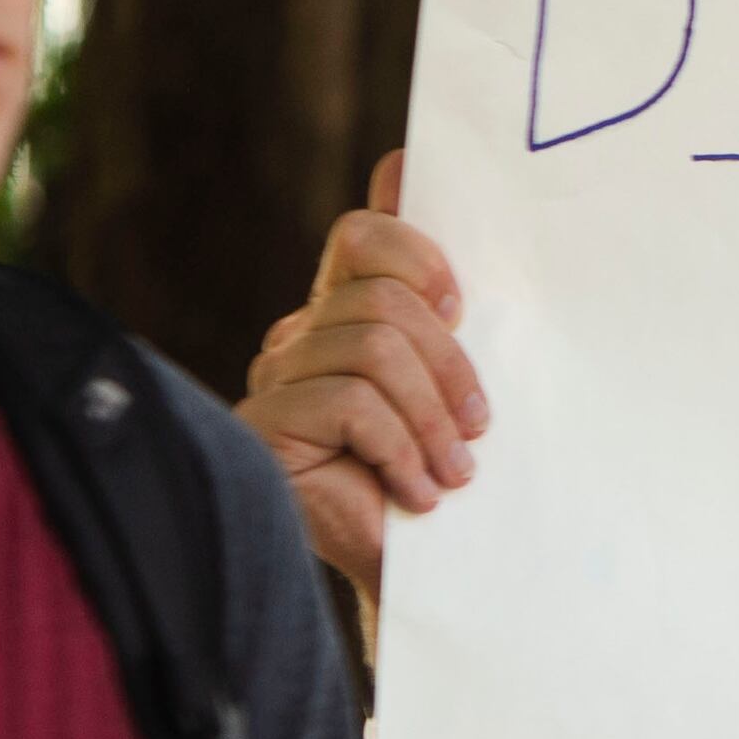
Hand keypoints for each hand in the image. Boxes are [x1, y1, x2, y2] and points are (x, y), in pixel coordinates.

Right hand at [239, 149, 487, 600]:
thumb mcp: (453, 379)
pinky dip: (400, 449)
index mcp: (342, 311)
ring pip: (375, 349)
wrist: (414, 575)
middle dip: (448, 362)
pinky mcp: (261, 426)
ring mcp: (274, 377)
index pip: (362, 236)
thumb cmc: (439, 472)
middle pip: (384, 298)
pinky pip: (351, 403)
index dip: (418, 254)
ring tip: (453, 472)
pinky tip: (415, 492)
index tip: (461, 305)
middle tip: (477, 425)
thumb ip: (433, 294)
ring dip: (431, 418)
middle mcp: (299, 334)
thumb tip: (400, 164)